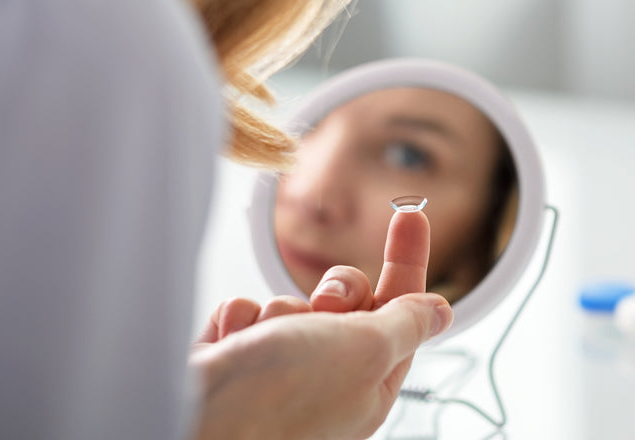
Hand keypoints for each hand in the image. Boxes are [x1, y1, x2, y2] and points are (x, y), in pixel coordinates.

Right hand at [190, 210, 452, 439]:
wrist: (193, 421)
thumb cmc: (281, 400)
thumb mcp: (365, 351)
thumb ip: (404, 324)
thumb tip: (441, 312)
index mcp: (368, 385)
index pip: (402, 312)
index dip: (407, 261)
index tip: (412, 215)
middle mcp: (325, 379)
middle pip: (347, 299)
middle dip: (335, 290)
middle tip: (324, 308)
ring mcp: (277, 369)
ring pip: (292, 302)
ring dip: (279, 311)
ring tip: (264, 344)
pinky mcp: (235, 358)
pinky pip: (247, 311)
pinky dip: (239, 320)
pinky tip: (231, 346)